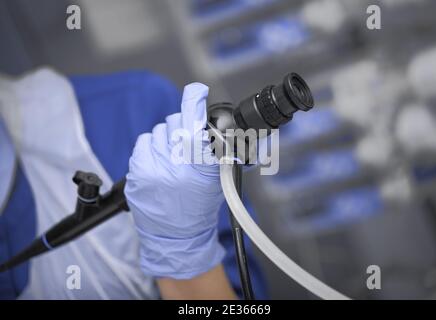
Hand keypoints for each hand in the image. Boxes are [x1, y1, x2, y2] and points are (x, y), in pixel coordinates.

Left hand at [125, 83, 224, 278]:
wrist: (175, 236)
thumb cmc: (199, 207)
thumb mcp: (217, 179)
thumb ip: (215, 150)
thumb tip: (213, 122)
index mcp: (203, 167)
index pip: (197, 124)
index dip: (194, 102)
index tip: (196, 90)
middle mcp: (178, 166)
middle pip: (177, 121)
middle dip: (182, 127)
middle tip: (185, 148)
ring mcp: (155, 168)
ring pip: (160, 129)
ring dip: (166, 138)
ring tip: (171, 160)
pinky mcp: (137, 171)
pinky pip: (144, 140)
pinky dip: (151, 147)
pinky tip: (157, 163)